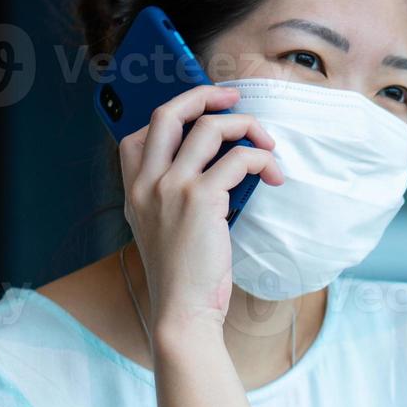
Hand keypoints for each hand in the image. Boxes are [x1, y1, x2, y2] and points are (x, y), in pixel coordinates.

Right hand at [120, 85, 283, 338]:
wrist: (183, 310)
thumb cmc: (182, 275)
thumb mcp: (163, 229)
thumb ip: (172, 197)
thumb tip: (216, 165)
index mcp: (133, 189)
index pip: (137, 133)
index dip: (172, 114)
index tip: (202, 113)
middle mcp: (146, 181)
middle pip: (168, 112)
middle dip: (204, 95)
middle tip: (235, 98)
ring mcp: (170, 187)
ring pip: (209, 127)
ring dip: (247, 127)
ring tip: (268, 146)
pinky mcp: (201, 199)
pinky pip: (238, 158)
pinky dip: (262, 160)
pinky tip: (274, 176)